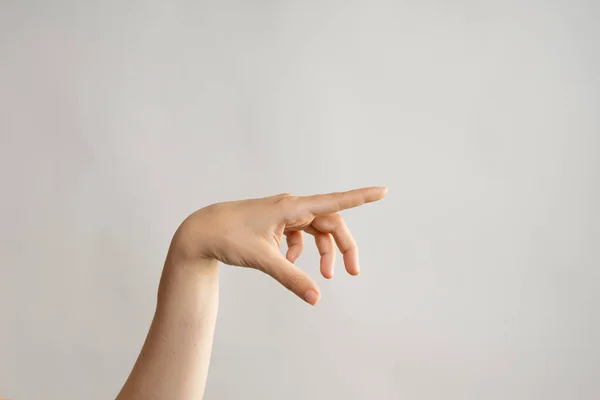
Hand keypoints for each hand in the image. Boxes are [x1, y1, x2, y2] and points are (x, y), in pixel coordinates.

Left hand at [170, 186, 386, 304]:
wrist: (200, 231)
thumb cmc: (228, 237)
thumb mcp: (263, 259)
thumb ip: (291, 278)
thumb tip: (316, 297)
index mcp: (292, 207)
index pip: (334, 201)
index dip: (361, 197)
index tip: (383, 191)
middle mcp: (291, 206)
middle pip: (329, 222)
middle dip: (343, 246)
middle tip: (351, 272)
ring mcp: (283, 214)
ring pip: (315, 230)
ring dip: (323, 251)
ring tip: (324, 276)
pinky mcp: (275, 222)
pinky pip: (298, 235)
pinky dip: (300, 251)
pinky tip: (290, 264)